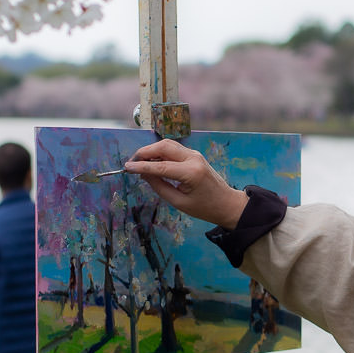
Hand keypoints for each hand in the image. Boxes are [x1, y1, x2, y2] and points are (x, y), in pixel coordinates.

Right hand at [125, 139, 249, 227]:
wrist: (226, 203)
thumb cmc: (204, 207)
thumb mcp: (178, 202)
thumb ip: (159, 186)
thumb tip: (143, 174)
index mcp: (191, 173)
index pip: (160, 166)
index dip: (141, 166)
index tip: (127, 167)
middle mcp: (193, 159)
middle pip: (163, 146)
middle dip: (144, 152)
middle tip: (132, 163)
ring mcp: (195, 154)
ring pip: (168, 144)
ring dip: (152, 150)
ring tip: (139, 163)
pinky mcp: (194, 155)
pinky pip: (173, 149)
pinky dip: (160, 152)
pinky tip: (152, 162)